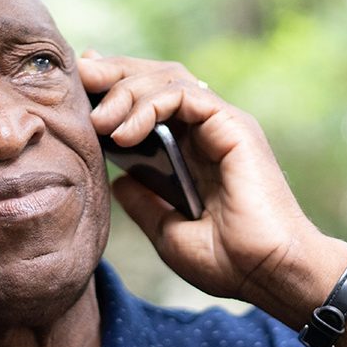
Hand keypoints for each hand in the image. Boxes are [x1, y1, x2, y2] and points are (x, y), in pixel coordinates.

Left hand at [79, 52, 344, 315]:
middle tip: (79, 82)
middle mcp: (208, 130)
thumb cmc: (228, 262)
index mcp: (193, 151)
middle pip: (156, 77)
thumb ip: (144, 203)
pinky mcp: (234, 125)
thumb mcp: (168, 233)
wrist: (267, 273)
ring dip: (126, 91)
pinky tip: (124, 134)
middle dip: (114, 73)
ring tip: (98, 122)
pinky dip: (150, 106)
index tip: (80, 88)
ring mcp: (223, 124)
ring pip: (168, 78)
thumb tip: (118, 181)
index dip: (114, 86)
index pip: (151, 99)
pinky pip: (185, 94)